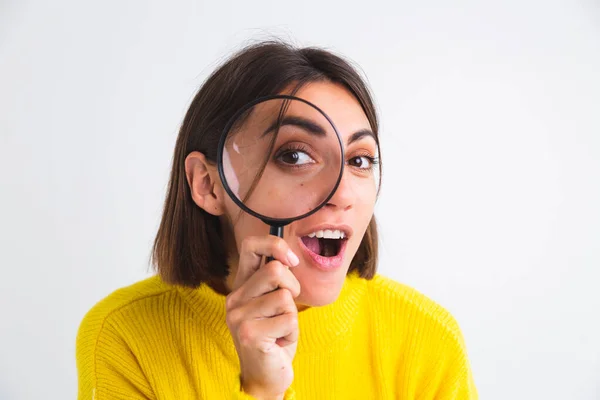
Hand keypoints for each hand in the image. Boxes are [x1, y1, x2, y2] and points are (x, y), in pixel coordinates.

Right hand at [225, 235, 300, 398]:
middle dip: (292, 287)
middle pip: (275, 270)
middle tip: (287, 309)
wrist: (267, 376)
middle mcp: (234, 298)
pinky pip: (289, 319)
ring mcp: (239, 316)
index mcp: (241, 286)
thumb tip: (290, 257)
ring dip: (292, 315)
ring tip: (280, 329)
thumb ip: (276, 281)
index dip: (275, 244)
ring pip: (284, 296)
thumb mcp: (274, 303)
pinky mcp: (250, 333)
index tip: (291, 260)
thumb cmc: (275, 337)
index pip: (251, 246)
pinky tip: (280, 342)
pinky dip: (292, 331)